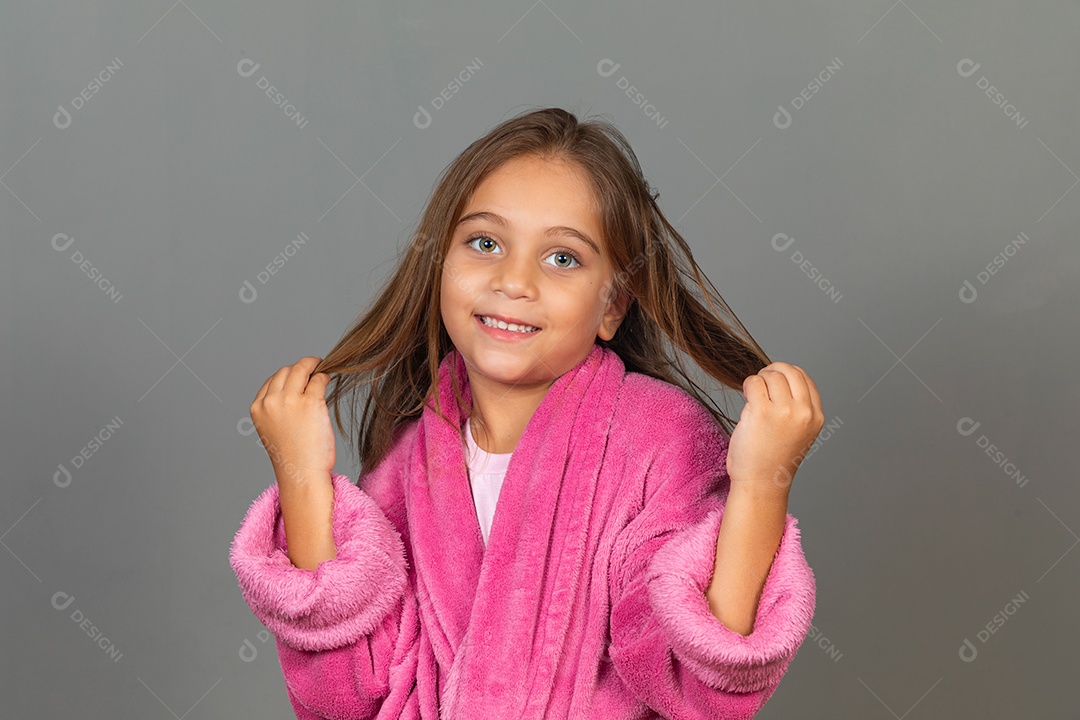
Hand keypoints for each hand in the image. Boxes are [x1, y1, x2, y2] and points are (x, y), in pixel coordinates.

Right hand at [249, 356, 335, 486]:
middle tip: (313, 366)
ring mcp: (290, 400)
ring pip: (301, 369)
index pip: (272, 380)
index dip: (288, 375)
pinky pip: (319, 379)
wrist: (302, 474)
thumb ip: (277, 408)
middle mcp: (271, 402)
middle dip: (300, 367)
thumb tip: (297, 386)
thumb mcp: (273, 428)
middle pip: (286, 370)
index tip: (299, 376)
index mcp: (258, 408)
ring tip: (322, 368)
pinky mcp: (311, 402)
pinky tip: (328, 381)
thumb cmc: (292, 456)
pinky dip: (324, 377)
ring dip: (313, 365)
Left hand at [726, 361, 823, 497]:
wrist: (761, 482)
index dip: (786, 374)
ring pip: (771, 375)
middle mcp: (804, 413)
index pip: (804, 377)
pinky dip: (747, 385)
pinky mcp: (762, 412)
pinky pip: (753, 383)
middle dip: (772, 371)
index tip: (774, 380)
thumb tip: (780, 379)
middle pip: (789, 371)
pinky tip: (746, 397)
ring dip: (758, 380)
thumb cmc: (773, 460)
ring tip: (753, 395)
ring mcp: (784, 411)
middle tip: (761, 382)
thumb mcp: (799, 432)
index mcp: (815, 416)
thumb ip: (798, 408)